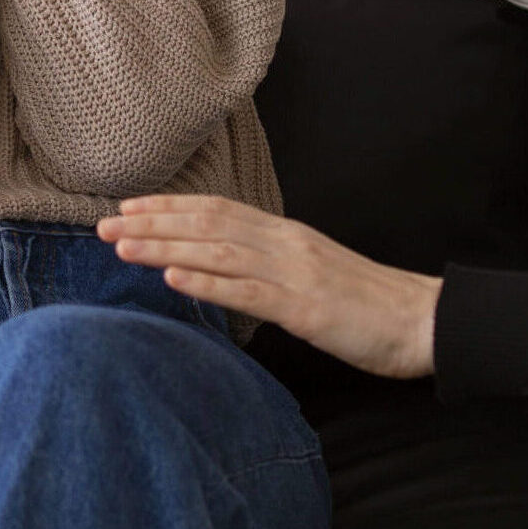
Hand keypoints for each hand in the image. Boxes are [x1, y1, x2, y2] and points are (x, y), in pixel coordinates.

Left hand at [95, 194, 442, 379]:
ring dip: (165, 248)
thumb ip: (265, 264)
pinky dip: (207, 283)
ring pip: (217, 252)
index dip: (168, 206)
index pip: (215, 208)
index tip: (126, 208)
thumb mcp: (309, 272)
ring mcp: (293, 272)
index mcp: (284, 233)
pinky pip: (248, 292)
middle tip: (103, 227)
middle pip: (206, 224)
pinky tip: (173, 279)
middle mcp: (283, 243)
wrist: (424, 321)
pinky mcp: (305, 307)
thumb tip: (217, 264)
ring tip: (123, 248)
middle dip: (151, 224)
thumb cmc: (366, 302)